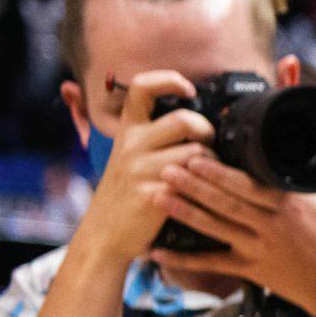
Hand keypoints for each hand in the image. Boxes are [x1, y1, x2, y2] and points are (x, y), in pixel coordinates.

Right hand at [73, 71, 215, 266]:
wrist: (104, 236)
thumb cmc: (125, 195)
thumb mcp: (128, 157)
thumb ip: (151, 136)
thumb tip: (190, 117)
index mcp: (127, 132)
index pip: (142, 88)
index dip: (168, 80)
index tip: (188, 89)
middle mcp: (132, 146)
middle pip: (185, 120)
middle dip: (206, 131)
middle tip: (206, 144)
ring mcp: (141, 170)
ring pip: (197, 152)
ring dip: (212, 163)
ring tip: (205, 175)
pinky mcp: (153, 195)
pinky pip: (195, 182)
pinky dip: (207, 187)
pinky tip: (203, 194)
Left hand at [149, 155, 315, 314]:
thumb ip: (308, 179)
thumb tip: (295, 153)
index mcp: (289, 205)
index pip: (248, 185)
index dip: (219, 172)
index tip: (196, 157)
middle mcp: (271, 225)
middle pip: (225, 203)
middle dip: (193, 186)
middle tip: (166, 169)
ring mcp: (258, 249)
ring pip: (215, 228)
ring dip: (184, 212)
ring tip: (158, 196)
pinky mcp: (251, 270)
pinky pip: (212, 264)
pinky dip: (184, 260)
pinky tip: (159, 252)